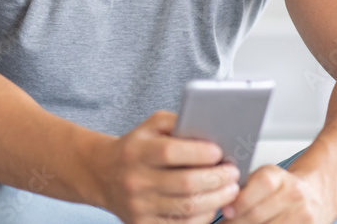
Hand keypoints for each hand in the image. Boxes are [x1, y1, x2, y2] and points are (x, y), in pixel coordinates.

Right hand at [93, 111, 241, 223]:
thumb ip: (176, 122)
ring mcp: (139, 206)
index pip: (170, 152)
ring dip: (216, 199)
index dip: (199, 153)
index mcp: (136, 151)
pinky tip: (212, 205)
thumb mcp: (149, 126)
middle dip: (216, 178)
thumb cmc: (135, 147)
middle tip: (233, 173)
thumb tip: (210, 129)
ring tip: (230, 190)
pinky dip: (202, 217)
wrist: (103, 175)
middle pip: (185, 183)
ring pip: (187, 207)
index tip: (219, 152)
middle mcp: (135, 180)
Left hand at [220, 164, 329, 223]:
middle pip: (259, 214)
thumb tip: (219, 199)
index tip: (226, 211)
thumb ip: (243, 186)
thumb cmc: (280, 188)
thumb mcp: (262, 178)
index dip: (241, 201)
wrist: (314, 196)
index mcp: (279, 176)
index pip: (260, 186)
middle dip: (236, 223)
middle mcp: (294, 194)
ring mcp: (303, 214)